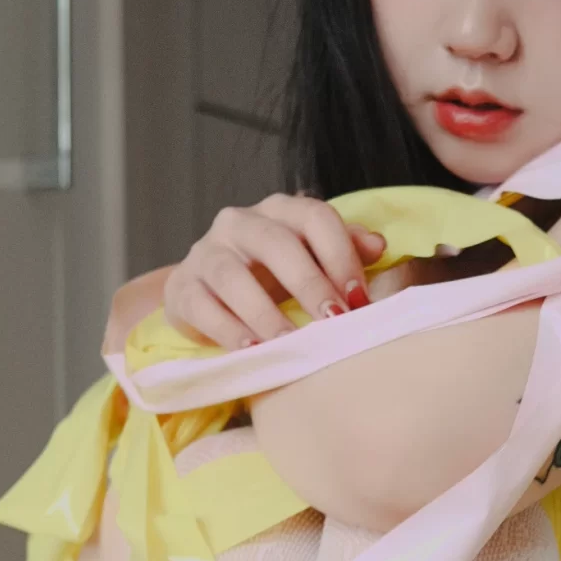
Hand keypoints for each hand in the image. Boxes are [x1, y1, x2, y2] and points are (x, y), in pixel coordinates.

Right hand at [162, 196, 385, 347]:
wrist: (209, 294)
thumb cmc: (271, 277)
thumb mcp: (310, 260)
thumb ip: (345, 250)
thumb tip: (378, 245)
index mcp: (280, 211)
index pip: (315, 217)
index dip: (341, 255)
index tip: (359, 299)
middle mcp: (240, 222)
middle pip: (276, 243)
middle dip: (309, 284)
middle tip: (332, 322)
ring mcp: (206, 252)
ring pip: (232, 275)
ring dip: (265, 313)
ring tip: (290, 344)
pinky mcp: (182, 286)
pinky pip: (201, 305)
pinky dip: (227, 330)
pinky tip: (251, 349)